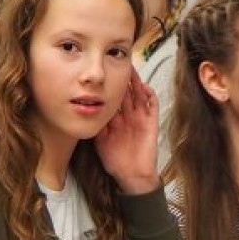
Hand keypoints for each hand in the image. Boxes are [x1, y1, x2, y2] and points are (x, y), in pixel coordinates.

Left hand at [95, 71, 159, 194]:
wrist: (132, 176)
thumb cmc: (115, 161)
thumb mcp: (100, 141)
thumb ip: (96, 125)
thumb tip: (86, 110)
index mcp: (115, 119)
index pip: (112, 97)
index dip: (107, 86)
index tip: (101, 73)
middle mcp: (128, 116)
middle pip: (125, 92)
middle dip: (121, 78)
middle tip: (116, 63)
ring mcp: (140, 118)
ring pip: (138, 95)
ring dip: (135, 82)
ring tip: (131, 69)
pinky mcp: (151, 123)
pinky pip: (152, 106)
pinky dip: (150, 96)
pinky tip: (144, 87)